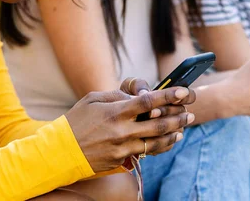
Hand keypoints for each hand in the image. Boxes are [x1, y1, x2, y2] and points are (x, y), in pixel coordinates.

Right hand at [65, 79, 195, 172]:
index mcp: (115, 112)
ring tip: (184, 126)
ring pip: (156, 141)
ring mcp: (122, 147)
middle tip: (190, 112)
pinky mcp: (121, 159)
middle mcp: (121, 130)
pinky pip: (147, 151)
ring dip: (173, 132)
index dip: (168, 95)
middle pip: (158, 124)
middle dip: (178, 116)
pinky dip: (161, 145)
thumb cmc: (76, 121)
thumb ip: (117, 95)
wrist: (60, 152)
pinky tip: (170, 140)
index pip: (148, 101)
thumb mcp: (93, 99)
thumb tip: (137, 95)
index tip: (183, 90)